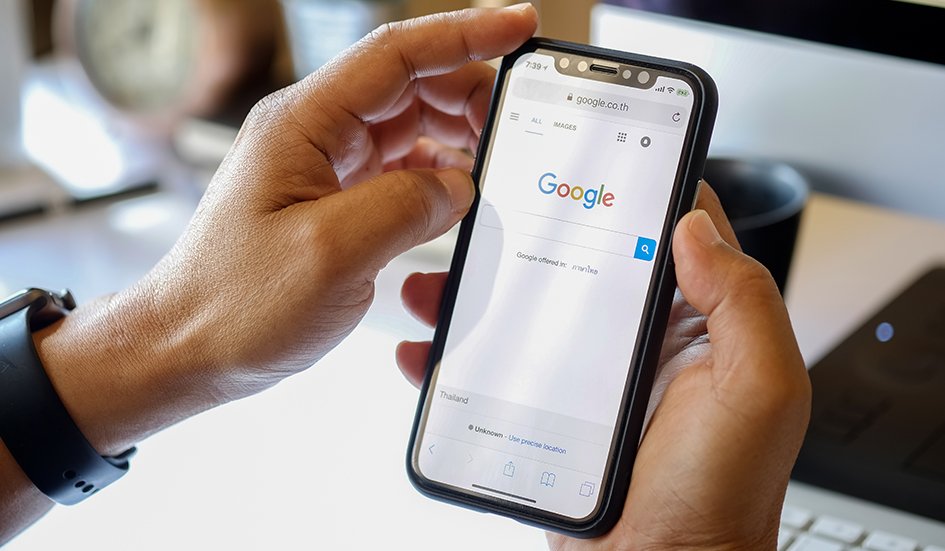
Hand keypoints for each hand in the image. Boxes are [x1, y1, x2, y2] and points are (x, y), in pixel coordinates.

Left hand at [5, 5, 539, 542]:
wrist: (188, 349)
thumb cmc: (235, 303)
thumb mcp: (331, 254)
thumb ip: (405, 207)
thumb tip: (458, 187)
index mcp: (303, 124)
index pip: (395, 54)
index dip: (465, 34)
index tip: (520, 27)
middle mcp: (314, 135)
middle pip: (408, 86)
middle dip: (468, 93)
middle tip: (517, 121)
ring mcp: (324, 168)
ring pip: (408, 127)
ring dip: (456, 137)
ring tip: (497, 158)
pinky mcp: (334, 202)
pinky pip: (398, 171)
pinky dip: (436, 178)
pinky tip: (457, 198)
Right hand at [397, 186, 811, 549]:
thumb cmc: (716, 498)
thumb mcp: (756, 393)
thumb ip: (742, 303)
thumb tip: (695, 225)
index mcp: (692, 326)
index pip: (665, 232)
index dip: (629, 188)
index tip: (580, 159)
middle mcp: (641, 343)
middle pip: (576, 265)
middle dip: (525, 236)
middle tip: (480, 215)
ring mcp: (590, 377)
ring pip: (526, 312)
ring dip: (477, 292)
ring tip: (433, 283)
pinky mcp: (548, 412)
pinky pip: (497, 368)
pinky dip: (457, 356)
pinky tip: (424, 351)